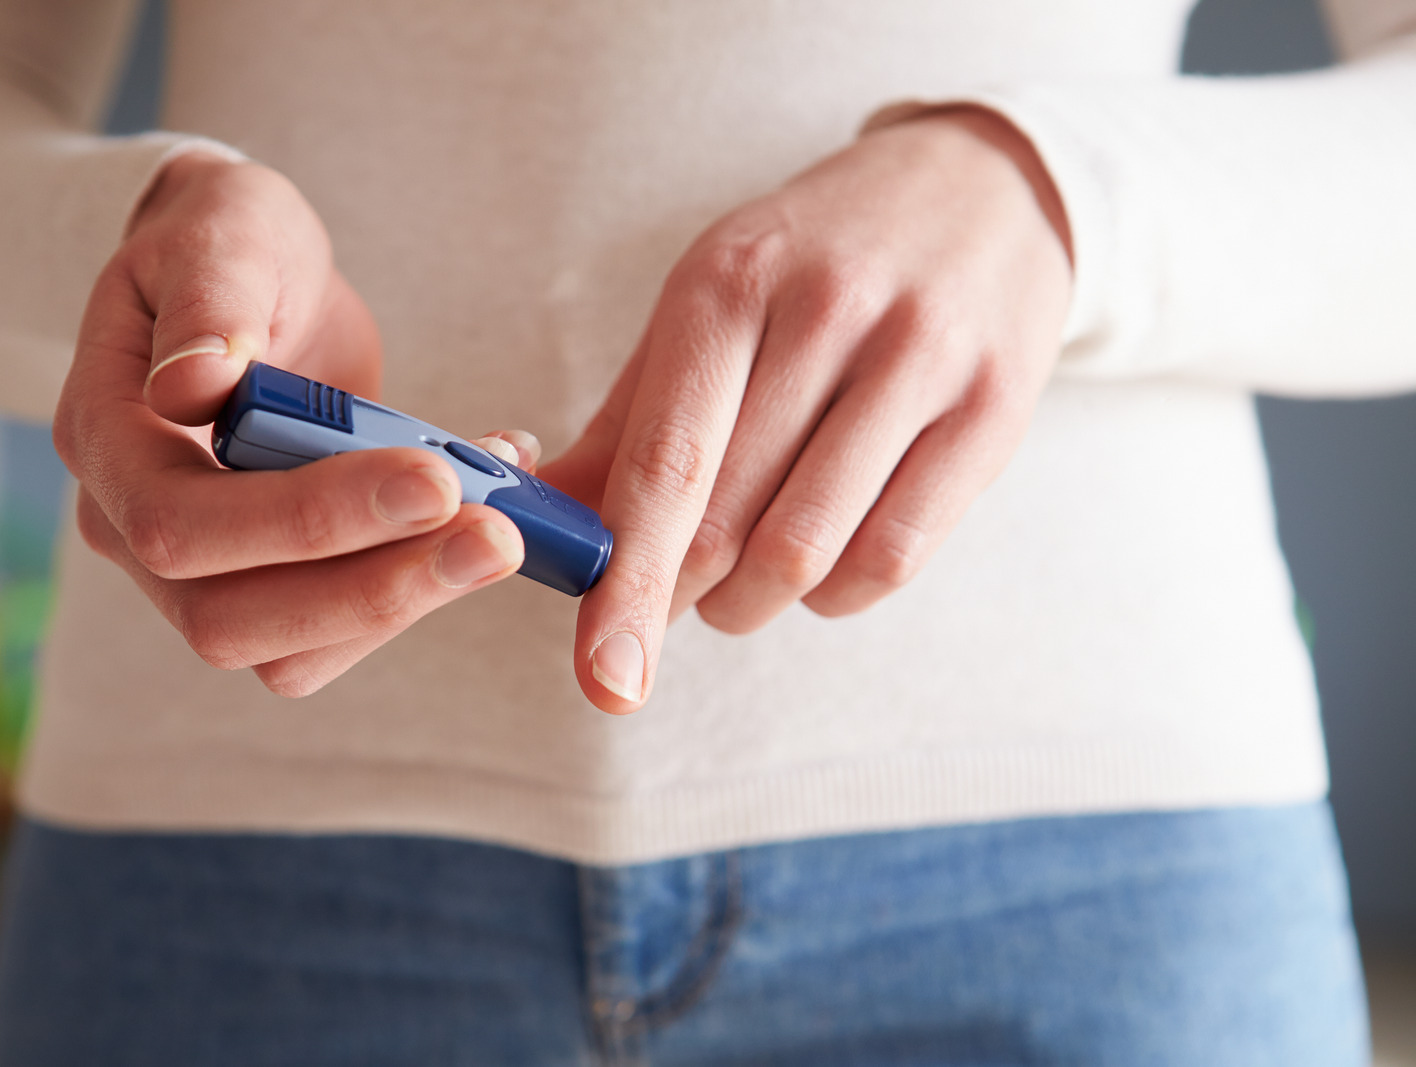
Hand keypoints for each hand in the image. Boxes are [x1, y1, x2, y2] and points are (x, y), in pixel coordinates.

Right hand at [53, 153, 536, 695]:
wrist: (249, 274)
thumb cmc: (228, 241)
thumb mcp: (225, 232)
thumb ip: (211, 302)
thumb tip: (191, 386)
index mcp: (104, 441)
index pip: (180, 523)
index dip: (305, 519)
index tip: (432, 481)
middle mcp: (133, 528)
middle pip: (228, 620)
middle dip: (372, 588)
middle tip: (496, 537)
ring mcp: (202, 570)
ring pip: (289, 651)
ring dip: (407, 601)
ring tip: (505, 527)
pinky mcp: (275, 580)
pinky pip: (340, 626)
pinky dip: (421, 584)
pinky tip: (491, 510)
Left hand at [544, 107, 1072, 712]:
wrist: (979, 191)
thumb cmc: (813, 266)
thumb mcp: (708, 307)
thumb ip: (623, 424)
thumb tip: (536, 532)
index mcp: (729, 280)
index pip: (665, 462)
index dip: (626, 582)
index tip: (604, 677)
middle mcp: (829, 309)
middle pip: (729, 521)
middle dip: (680, 596)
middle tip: (667, 605)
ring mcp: (921, 356)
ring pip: (810, 550)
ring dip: (753, 603)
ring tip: (739, 589)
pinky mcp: (993, 409)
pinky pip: (895, 557)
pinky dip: (836, 596)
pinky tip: (819, 571)